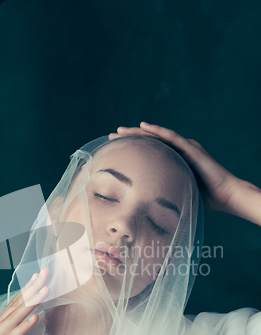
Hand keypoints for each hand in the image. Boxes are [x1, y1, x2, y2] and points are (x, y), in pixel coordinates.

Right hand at [0, 268, 50, 334]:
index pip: (11, 306)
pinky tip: (36, 318)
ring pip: (15, 318)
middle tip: (47, 272)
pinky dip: (23, 328)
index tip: (37, 276)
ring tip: (46, 289)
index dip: (26, 291)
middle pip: (16, 306)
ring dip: (31, 302)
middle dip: (33, 289)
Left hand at [109, 122, 240, 212]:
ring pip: (157, 136)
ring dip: (138, 132)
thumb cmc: (201, 198)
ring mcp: (184, 147)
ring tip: (121, 130)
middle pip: (149, 142)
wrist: (224, 195)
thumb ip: (161, 194)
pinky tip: (144, 127)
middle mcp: (177, 151)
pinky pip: (172, 137)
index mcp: (172, 161)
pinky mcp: (191, 148)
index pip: (148, 152)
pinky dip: (157, 131)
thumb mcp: (174, 193)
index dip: (132, 149)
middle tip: (111, 136)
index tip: (114, 149)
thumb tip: (141, 207)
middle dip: (130, 138)